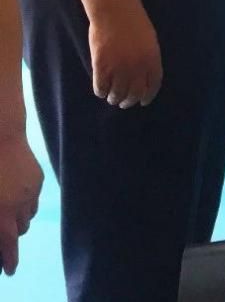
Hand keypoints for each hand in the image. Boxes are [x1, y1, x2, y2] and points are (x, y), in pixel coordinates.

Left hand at [0, 132, 41, 275]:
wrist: (1, 136)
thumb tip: (0, 228)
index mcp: (2, 212)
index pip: (8, 244)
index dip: (9, 260)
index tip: (10, 271)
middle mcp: (20, 205)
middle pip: (19, 230)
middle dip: (10, 235)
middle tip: (1, 231)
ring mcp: (31, 191)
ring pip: (27, 215)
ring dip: (18, 218)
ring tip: (6, 209)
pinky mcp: (37, 179)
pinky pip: (33, 199)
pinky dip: (24, 202)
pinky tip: (13, 192)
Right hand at [88, 0, 161, 108]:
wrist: (115, 10)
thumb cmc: (133, 21)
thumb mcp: (149, 41)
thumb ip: (148, 58)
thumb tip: (144, 75)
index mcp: (152, 60)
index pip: (152, 85)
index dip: (147, 96)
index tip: (143, 101)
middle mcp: (137, 67)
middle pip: (134, 93)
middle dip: (129, 101)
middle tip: (124, 102)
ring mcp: (119, 68)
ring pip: (117, 93)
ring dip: (114, 98)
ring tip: (112, 97)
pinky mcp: (101, 66)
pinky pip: (101, 87)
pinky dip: (100, 91)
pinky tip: (101, 90)